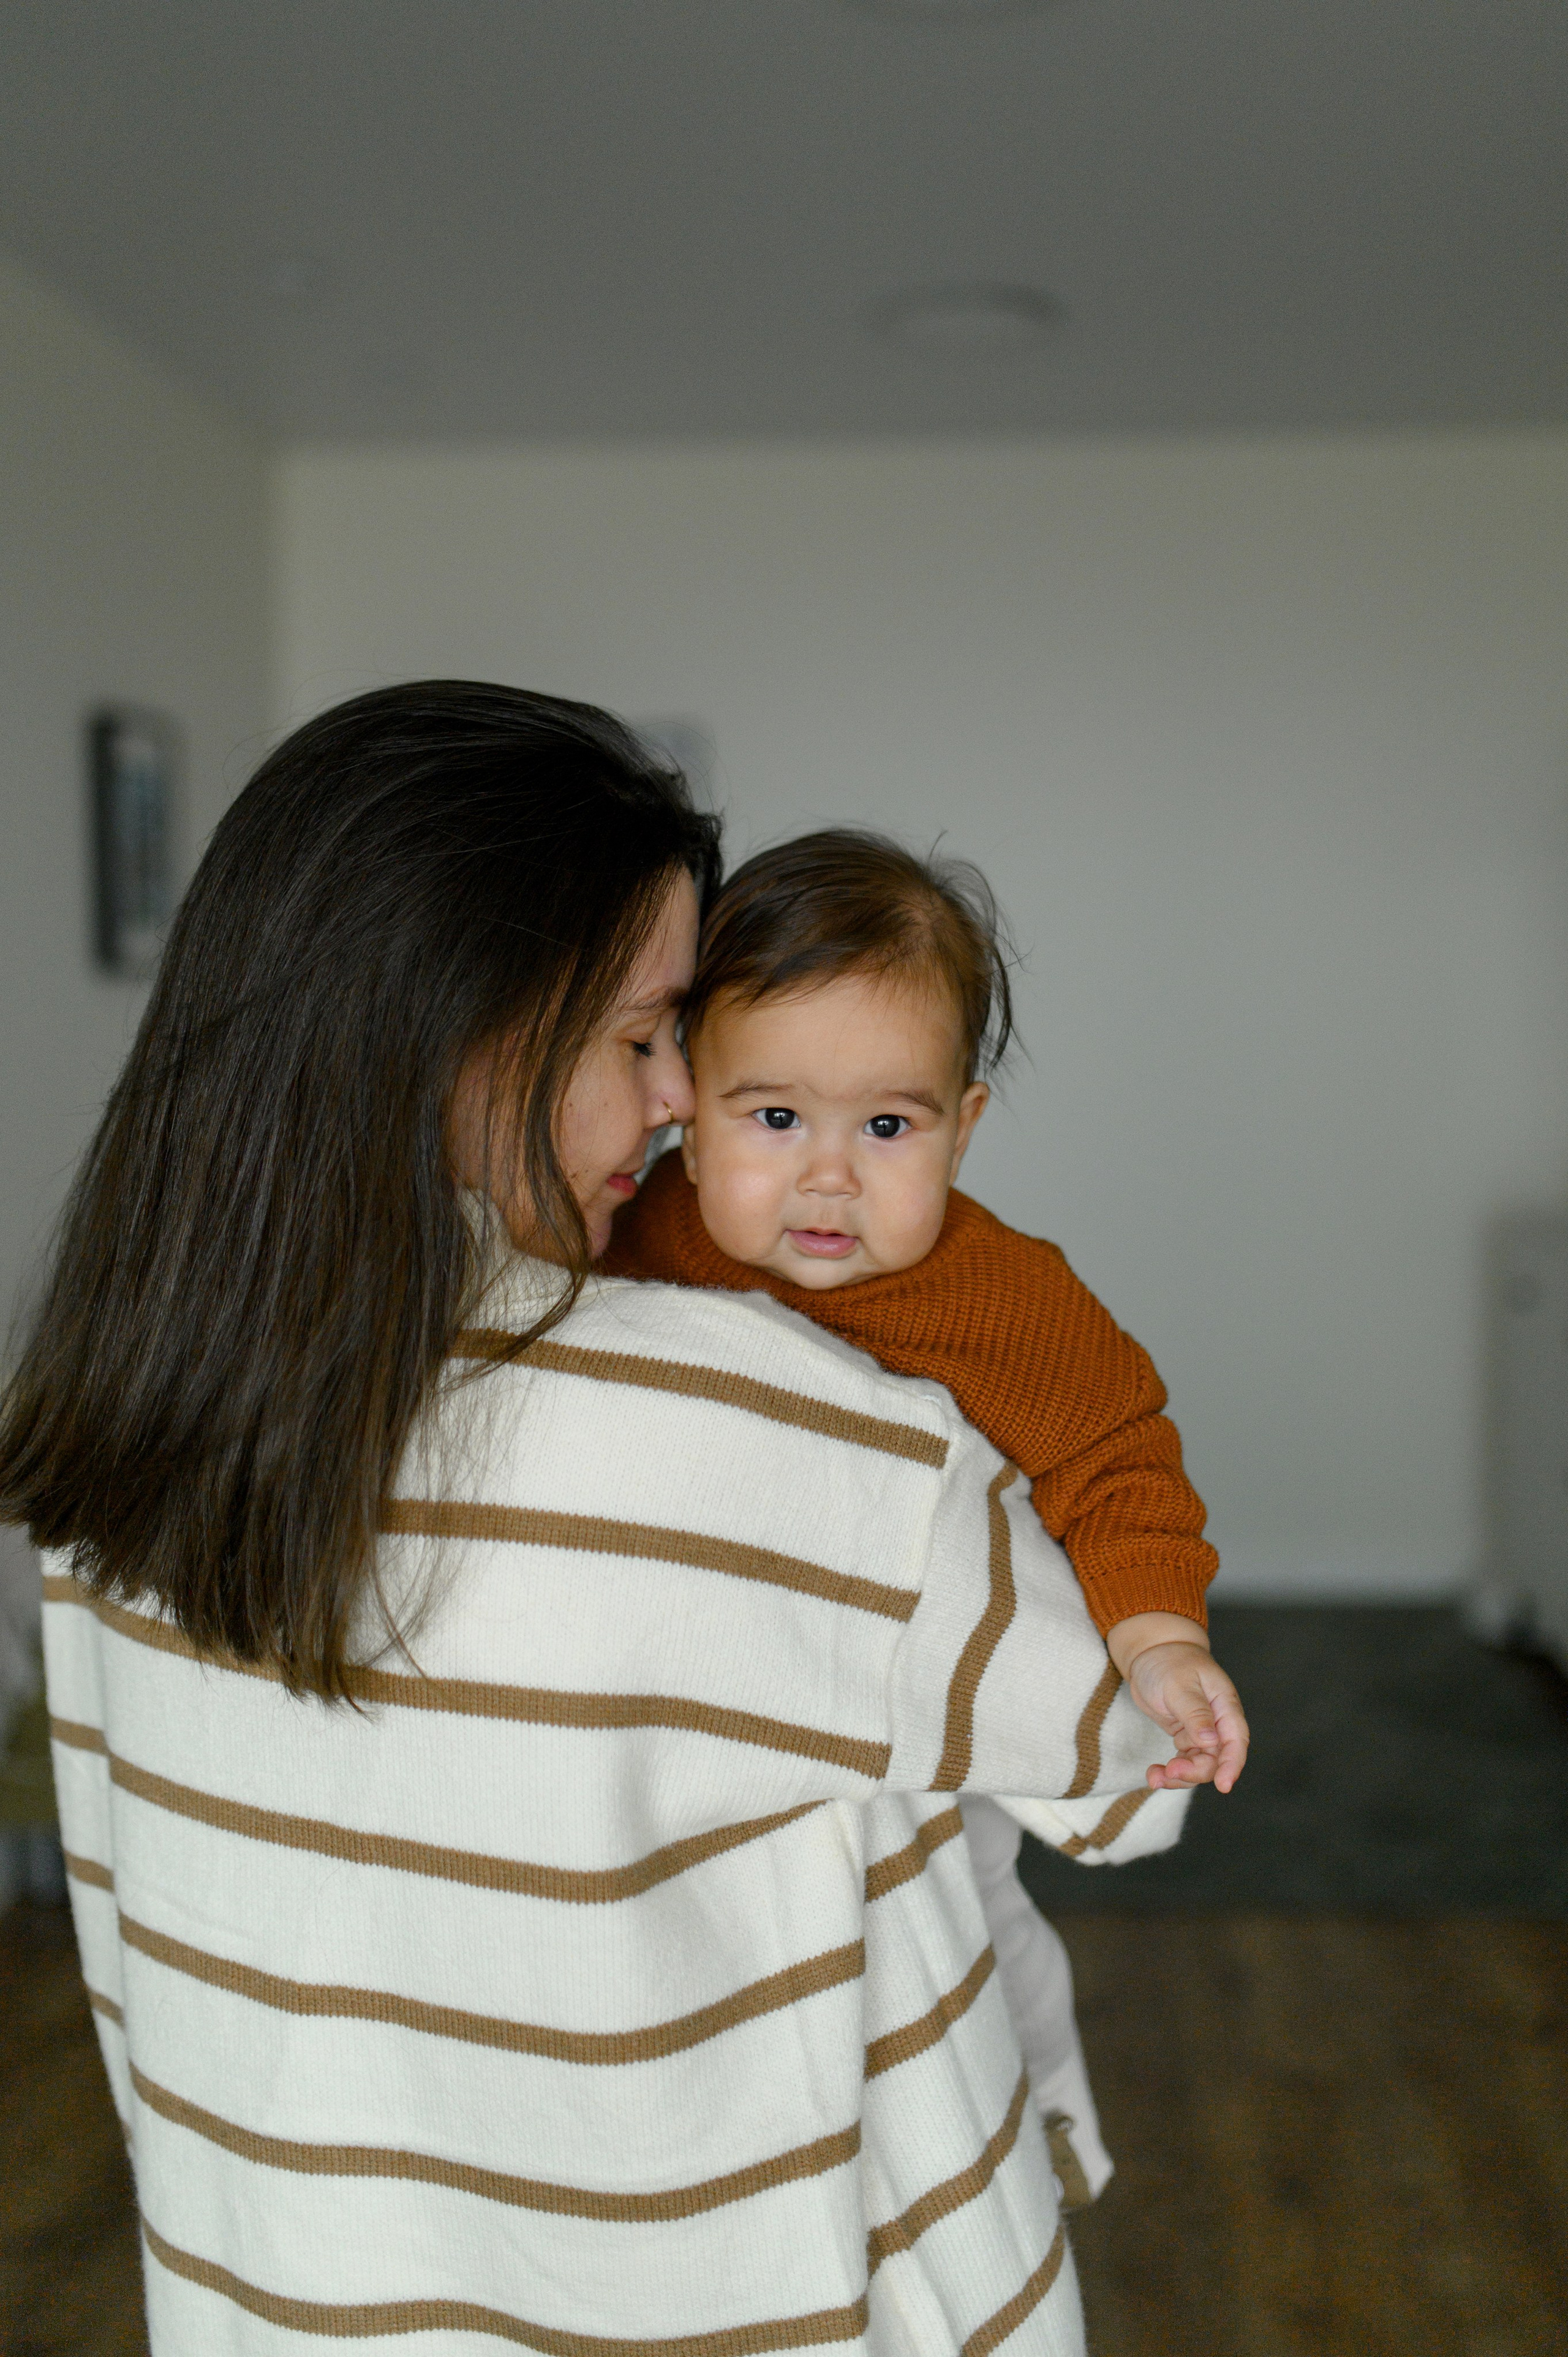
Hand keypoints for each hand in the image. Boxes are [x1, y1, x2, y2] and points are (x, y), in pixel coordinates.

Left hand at [1104, 1612, 1249, 1793]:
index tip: (1223, 1786)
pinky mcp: (1186, 1737)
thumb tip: (1212, 1741)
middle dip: (1194, 1772)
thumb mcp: (1180, 1685)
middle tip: (1169, 1772)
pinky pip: (1184, 1762)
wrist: (1151, 1654)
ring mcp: (1202, 1732)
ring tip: (1154, 1778)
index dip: (1232, 1765)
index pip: (1236, 1741)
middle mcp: (1218, 1723)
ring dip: (1179, 1777)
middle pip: (1216, 1759)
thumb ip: (1196, 1713)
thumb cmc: (1170, 1662)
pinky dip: (1170, 1771)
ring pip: (1199, 1766)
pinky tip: (1153, 1774)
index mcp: (1224, 1707)